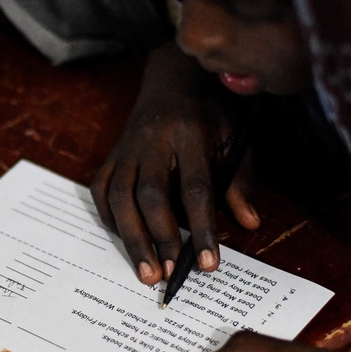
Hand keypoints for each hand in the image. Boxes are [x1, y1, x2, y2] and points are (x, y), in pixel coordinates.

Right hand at [90, 41, 258, 284]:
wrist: (173, 76)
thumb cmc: (210, 111)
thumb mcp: (234, 136)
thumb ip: (239, 180)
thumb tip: (249, 223)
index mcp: (190, 132)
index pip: (196, 187)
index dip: (202, 227)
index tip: (208, 264)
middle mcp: (153, 139)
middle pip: (151, 195)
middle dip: (160, 238)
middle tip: (167, 275)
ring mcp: (127, 146)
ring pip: (120, 195)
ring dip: (131, 237)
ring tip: (146, 272)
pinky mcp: (112, 153)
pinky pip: (102, 189)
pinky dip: (110, 218)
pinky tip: (125, 240)